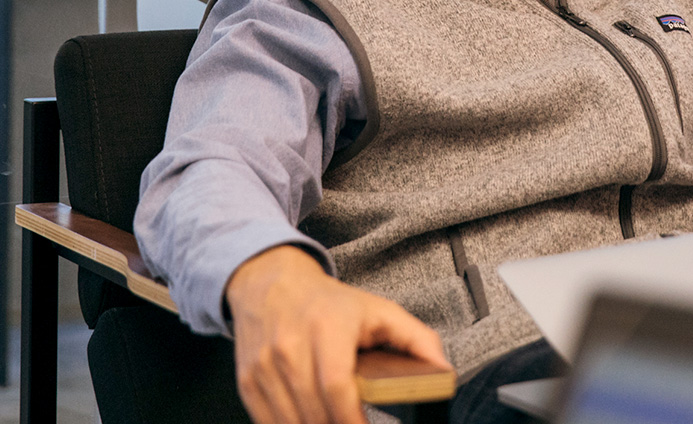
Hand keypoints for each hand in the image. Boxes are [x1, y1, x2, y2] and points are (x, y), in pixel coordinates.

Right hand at [224, 244, 449, 423]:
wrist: (269, 283)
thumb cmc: (328, 303)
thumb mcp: (378, 311)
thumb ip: (417, 340)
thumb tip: (444, 371)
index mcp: (327, 327)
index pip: (336, 386)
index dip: (352, 421)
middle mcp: (290, 346)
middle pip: (314, 411)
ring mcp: (264, 365)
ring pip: (289, 422)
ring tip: (336, 423)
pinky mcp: (248, 381)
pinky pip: (268, 422)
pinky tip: (310, 420)